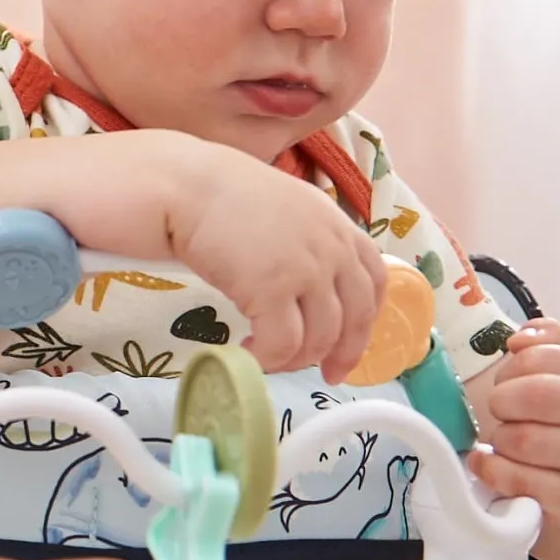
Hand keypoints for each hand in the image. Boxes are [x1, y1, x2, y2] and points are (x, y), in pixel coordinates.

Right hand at [152, 135, 388, 379]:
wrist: (186, 186)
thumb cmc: (221, 195)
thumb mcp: (285, 207)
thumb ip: (308, 240)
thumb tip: (308, 286)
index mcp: (336, 225)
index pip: (374, 281)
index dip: (365, 320)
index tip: (349, 344)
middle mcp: (330, 248)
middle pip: (354, 318)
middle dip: (341, 353)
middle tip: (322, 373)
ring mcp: (306, 270)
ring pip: (318, 338)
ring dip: (294, 358)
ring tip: (268, 356)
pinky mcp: (273, 290)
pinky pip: (282, 345)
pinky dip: (267, 360)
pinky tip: (247, 353)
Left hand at [468, 322, 559, 559]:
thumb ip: (548, 347)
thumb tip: (519, 337)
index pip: (540, 356)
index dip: (510, 369)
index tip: (507, 382)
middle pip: (536, 395)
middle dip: (502, 401)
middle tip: (500, 412)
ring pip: (524, 440)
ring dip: (499, 441)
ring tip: (504, 443)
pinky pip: (520, 479)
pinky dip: (492, 470)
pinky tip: (487, 464)